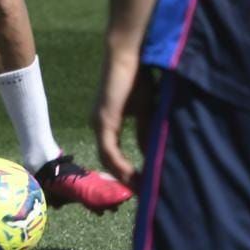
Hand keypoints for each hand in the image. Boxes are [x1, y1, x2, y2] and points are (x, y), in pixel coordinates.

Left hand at [93, 46, 153, 187]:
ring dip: (124, 177)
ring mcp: (99, 123)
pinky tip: (134, 177)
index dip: (126, 172)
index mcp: (107, 123)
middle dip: (124, 180)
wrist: (131, 54)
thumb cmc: (138, 78)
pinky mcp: (104, 119)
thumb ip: (145, 132)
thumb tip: (150, 153)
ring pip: (108, 159)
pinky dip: (121, 166)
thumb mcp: (145, 111)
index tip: (142, 186)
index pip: (113, 155)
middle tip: (142, 195)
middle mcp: (99, 125)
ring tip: (140, 191)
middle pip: (108, 162)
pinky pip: (109, 151)